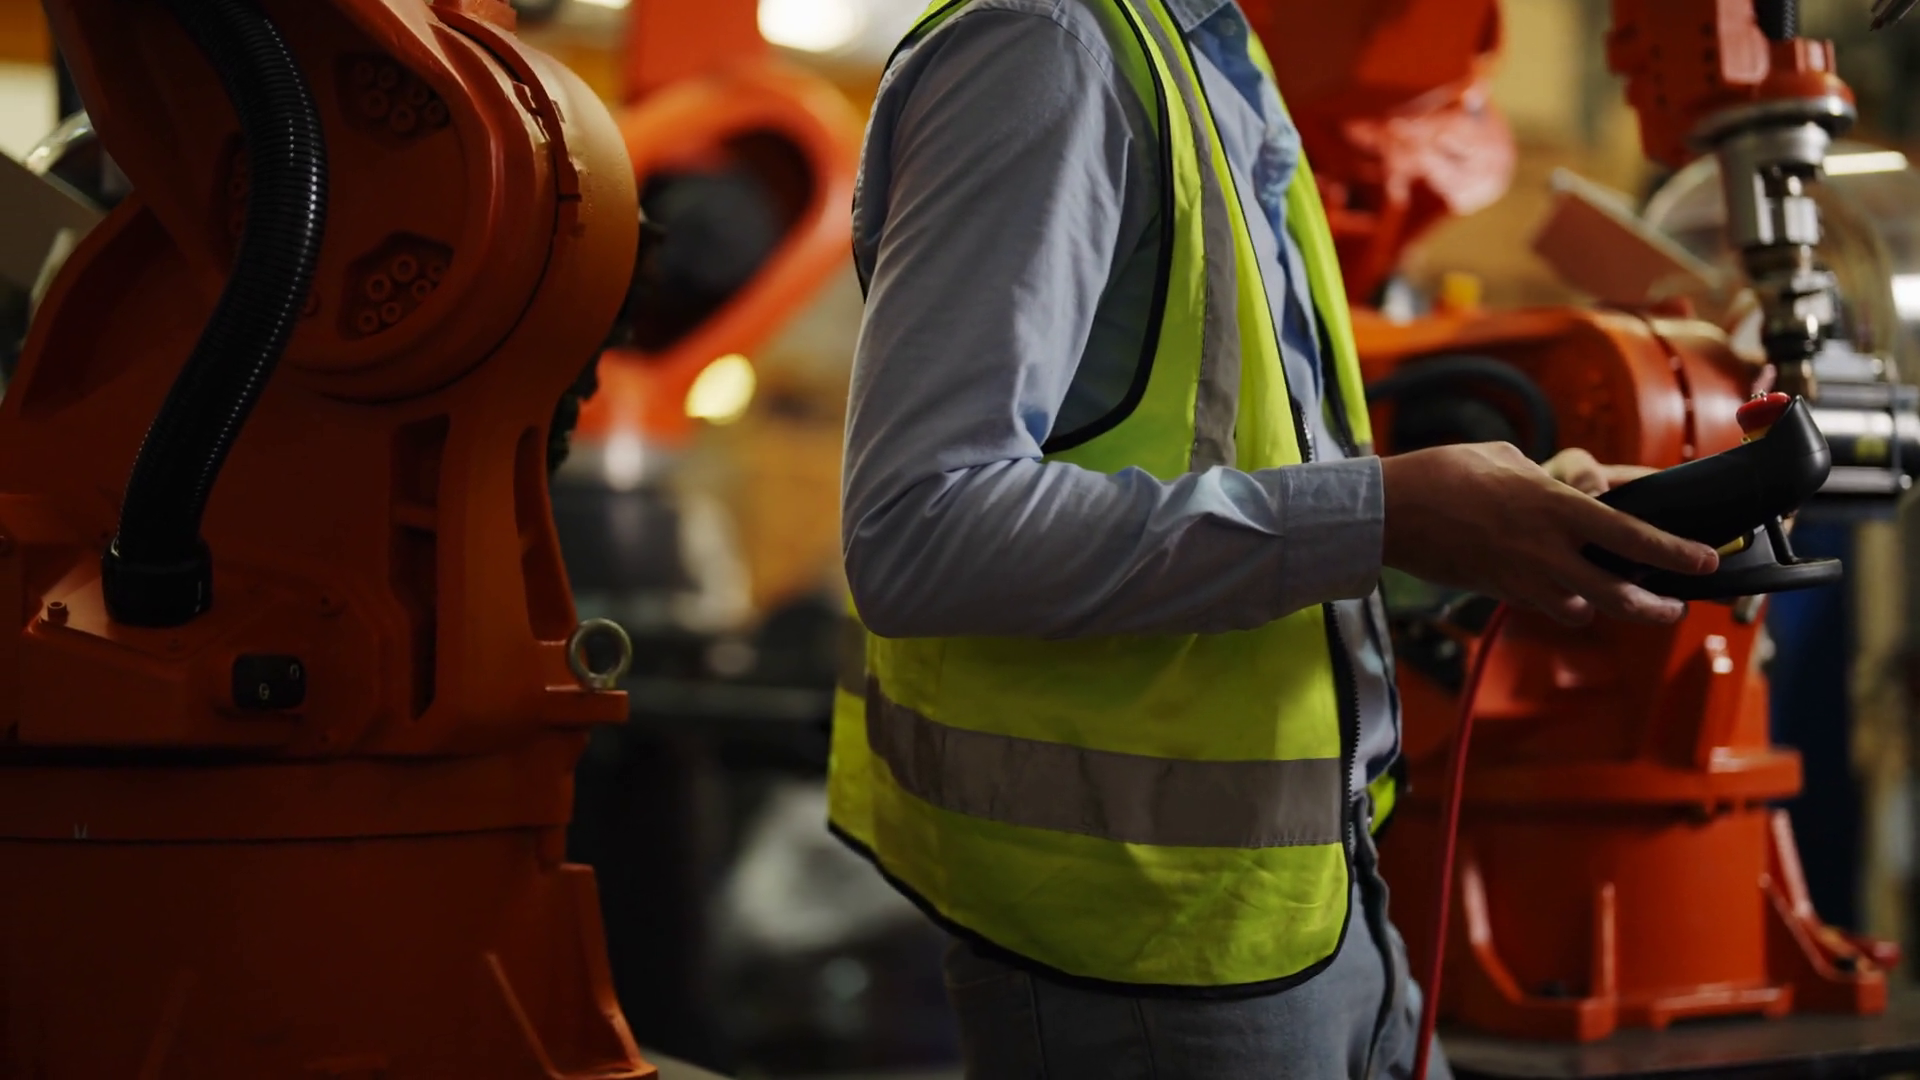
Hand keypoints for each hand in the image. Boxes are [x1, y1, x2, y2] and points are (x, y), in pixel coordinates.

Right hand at [1382, 442, 1718, 625]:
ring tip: (1615, 598)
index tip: (1705, 562)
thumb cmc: (1444, 474)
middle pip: (1619, 594)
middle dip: (1655, 607)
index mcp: (1556, 507)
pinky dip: (1558, 602)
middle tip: (1674, 607)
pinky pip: (1542, 605)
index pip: (1632, 537)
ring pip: (1581, 609)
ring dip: (1600, 605)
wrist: (1388, 513)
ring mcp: (1521, 577)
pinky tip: (1559, 591)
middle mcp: (1546, 550)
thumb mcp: (1506, 458)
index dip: (1675, 553)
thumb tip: (1572, 489)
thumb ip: (1548, 479)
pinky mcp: (1497, 591)